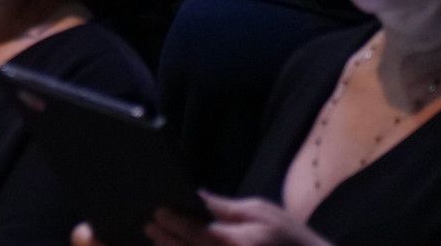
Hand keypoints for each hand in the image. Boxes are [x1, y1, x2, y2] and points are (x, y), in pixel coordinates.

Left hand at [145, 192, 334, 244]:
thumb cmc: (291, 238)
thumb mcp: (262, 212)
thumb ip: (227, 208)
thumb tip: (198, 198)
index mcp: (233, 242)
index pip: (193, 231)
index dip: (171, 221)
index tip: (156, 212)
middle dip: (166, 239)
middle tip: (149, 226)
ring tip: (159, 240)